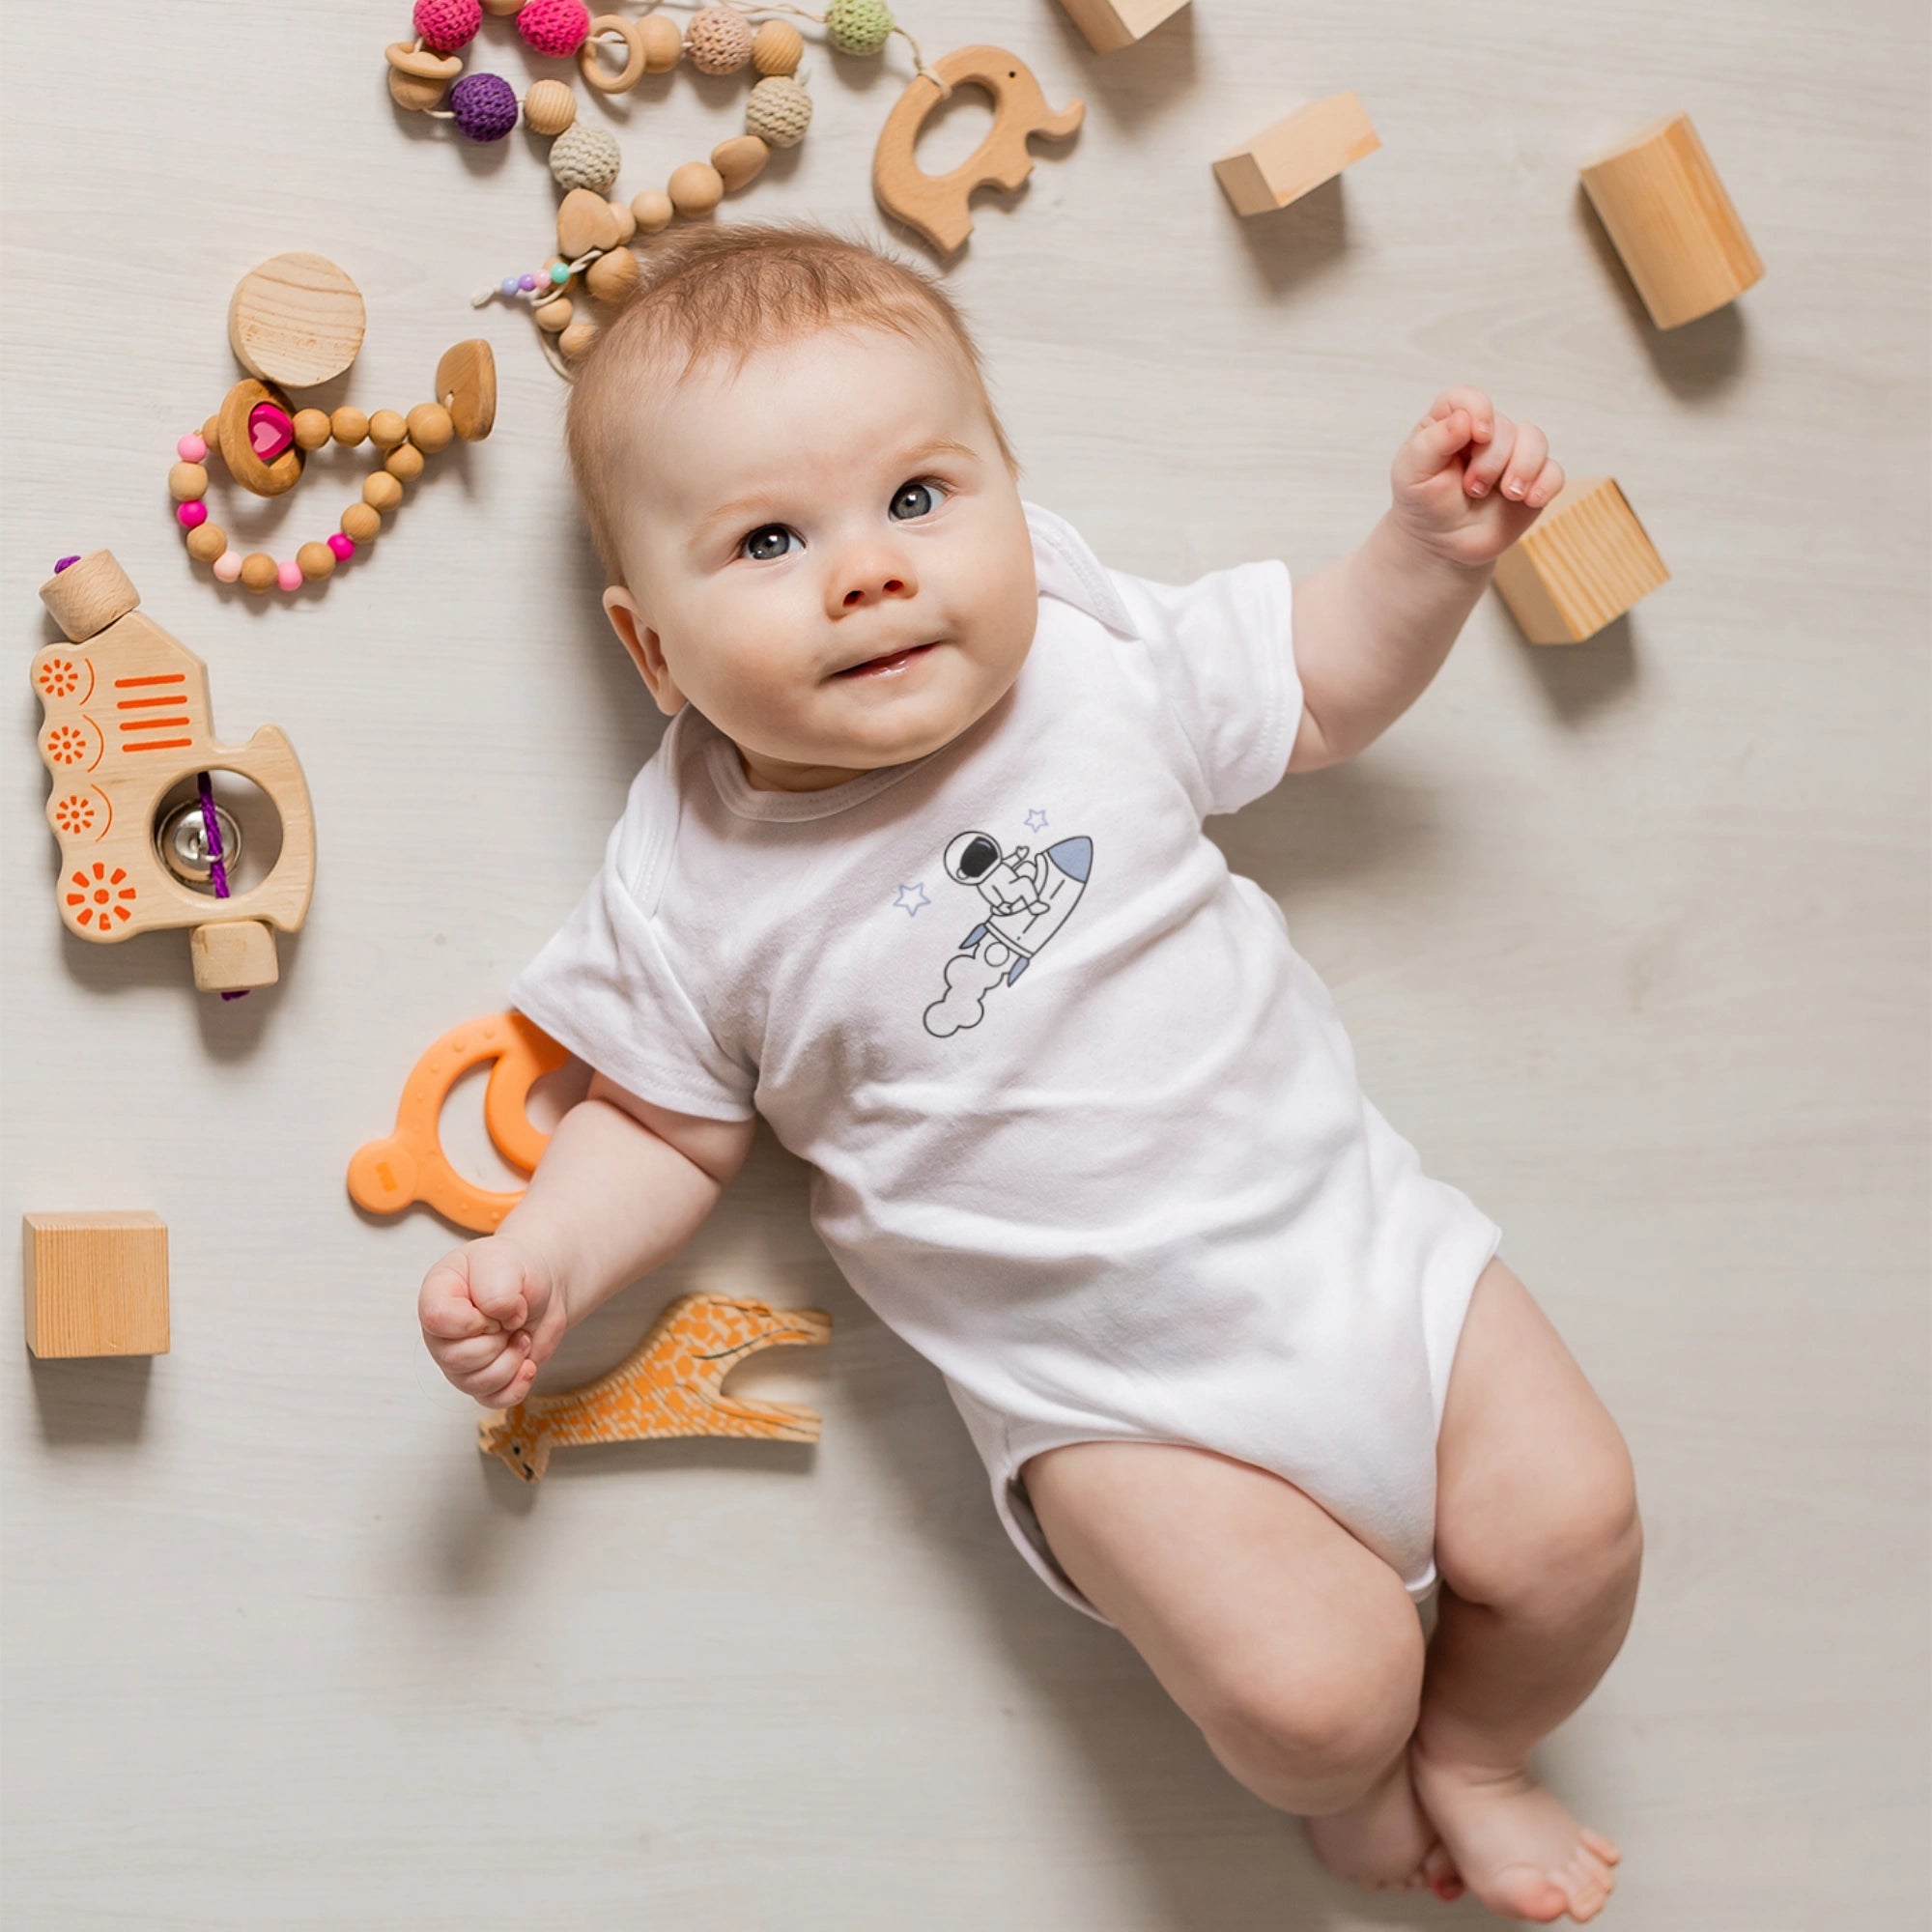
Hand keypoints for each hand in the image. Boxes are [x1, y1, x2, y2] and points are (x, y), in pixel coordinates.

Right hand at [418, 1233, 568, 1409]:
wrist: (543, 1286)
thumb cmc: (518, 1268)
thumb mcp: (508, 1263)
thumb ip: (497, 1289)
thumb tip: (501, 1320)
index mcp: (437, 1295)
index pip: (437, 1319)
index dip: (473, 1319)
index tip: (496, 1307)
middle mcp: (441, 1332)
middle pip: (455, 1359)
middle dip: (496, 1341)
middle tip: (513, 1320)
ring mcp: (459, 1360)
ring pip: (474, 1384)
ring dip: (510, 1361)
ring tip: (520, 1335)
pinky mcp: (482, 1379)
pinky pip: (492, 1400)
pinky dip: (516, 1386)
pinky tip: (528, 1364)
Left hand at [1390, 387, 1564, 570]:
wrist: (1441, 543)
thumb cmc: (1423, 503)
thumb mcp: (1413, 474)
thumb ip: (1432, 443)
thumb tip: (1463, 420)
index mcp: (1451, 423)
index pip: (1468, 398)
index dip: (1479, 410)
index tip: (1478, 435)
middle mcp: (1486, 433)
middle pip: (1505, 427)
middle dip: (1492, 461)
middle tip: (1472, 489)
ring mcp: (1512, 455)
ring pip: (1535, 441)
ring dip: (1523, 468)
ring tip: (1507, 495)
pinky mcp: (1533, 480)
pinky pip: (1554, 472)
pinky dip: (1546, 485)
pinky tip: (1530, 500)